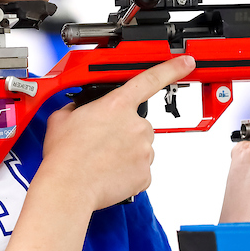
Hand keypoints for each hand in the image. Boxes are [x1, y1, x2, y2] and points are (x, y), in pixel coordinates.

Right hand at [38, 55, 194, 210]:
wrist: (68, 187)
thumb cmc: (65, 155)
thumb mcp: (63, 119)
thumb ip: (77, 108)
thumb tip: (78, 110)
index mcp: (117, 105)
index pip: (150, 79)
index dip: (172, 68)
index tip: (186, 63)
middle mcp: (136, 125)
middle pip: (138, 124)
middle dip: (123, 131)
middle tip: (101, 143)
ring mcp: (144, 150)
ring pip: (140, 147)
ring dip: (125, 152)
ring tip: (101, 160)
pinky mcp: (145, 173)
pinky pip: (140, 169)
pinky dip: (128, 172)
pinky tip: (109, 173)